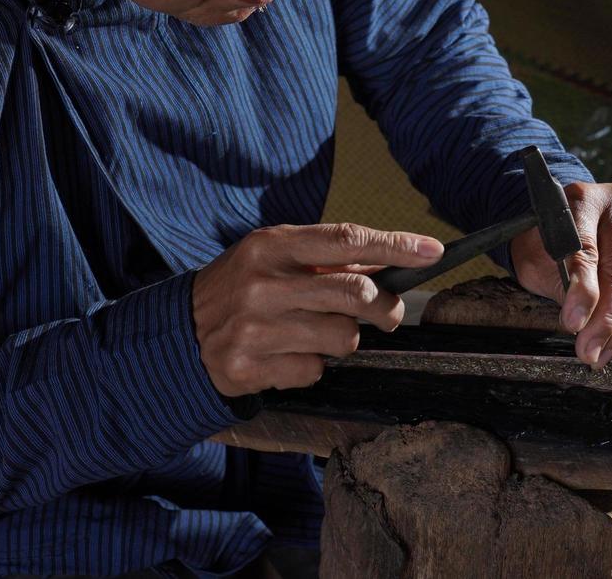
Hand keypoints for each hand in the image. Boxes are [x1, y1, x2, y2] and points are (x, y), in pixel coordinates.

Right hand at [192, 223, 443, 395]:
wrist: (180, 333)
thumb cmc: (242, 287)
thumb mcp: (275, 257)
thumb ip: (327, 260)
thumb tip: (392, 264)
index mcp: (272, 245)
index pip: (346, 239)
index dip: (395, 245)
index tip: (432, 251)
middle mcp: (263, 284)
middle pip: (356, 294)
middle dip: (385, 306)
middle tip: (388, 312)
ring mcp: (255, 328)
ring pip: (343, 338)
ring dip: (344, 339)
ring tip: (319, 333)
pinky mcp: (250, 367)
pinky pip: (314, 371)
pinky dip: (313, 366)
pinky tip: (288, 355)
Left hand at [510, 182, 611, 368]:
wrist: (562, 216)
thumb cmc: (544, 239)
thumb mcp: (536, 257)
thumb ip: (557, 282)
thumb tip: (580, 321)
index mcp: (581, 199)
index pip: (585, 249)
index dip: (582, 291)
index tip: (572, 324)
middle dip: (603, 319)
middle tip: (589, 351)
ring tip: (603, 353)